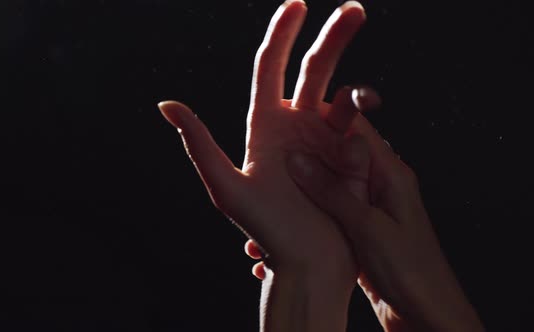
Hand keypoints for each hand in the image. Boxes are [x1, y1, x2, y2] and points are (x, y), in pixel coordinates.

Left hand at [159, 0, 366, 281]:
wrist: (309, 264)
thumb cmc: (266, 230)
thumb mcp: (227, 187)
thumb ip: (199, 143)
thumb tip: (166, 104)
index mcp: (265, 125)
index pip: (271, 67)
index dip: (282, 33)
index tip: (297, 4)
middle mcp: (296, 126)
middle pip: (314, 70)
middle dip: (333, 38)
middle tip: (355, 9)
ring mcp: (326, 140)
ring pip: (342, 95)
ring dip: (357, 87)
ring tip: (366, 100)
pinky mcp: (351, 156)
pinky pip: (359, 129)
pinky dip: (361, 127)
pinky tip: (356, 146)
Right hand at [282, 113, 485, 331]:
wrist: (427, 315)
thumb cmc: (410, 272)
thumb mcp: (367, 227)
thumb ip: (332, 192)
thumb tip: (298, 159)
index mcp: (393, 175)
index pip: (358, 132)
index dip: (327, 118)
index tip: (292, 113)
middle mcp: (382, 187)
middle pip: (340, 157)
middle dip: (309, 153)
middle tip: (274, 152)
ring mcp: (371, 210)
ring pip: (333, 185)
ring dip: (307, 186)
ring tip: (275, 186)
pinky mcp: (362, 231)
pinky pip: (333, 211)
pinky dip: (312, 212)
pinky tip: (291, 220)